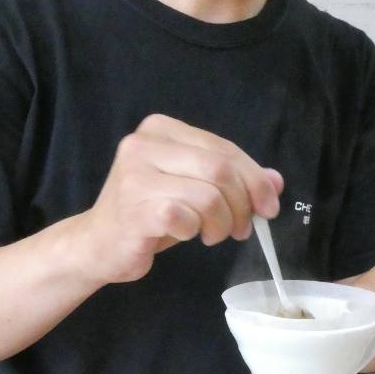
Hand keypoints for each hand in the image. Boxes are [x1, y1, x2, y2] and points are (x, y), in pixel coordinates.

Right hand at [71, 114, 283, 284]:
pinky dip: (195, 231)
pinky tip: (186, 235)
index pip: (223, 148)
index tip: (268, 207)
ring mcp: (136, 175)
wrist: (98, 244)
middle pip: (220, 169)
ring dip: (222, 223)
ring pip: (209, 195)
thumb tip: (276, 182)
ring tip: (213, 235)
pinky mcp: (135, 208)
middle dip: (242, 204)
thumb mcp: (193, 190)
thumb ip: (231, 180)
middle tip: (242, 229)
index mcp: (161, 129)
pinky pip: (187, 217)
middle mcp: (143, 144)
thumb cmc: (147, 214)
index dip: (254, 178)